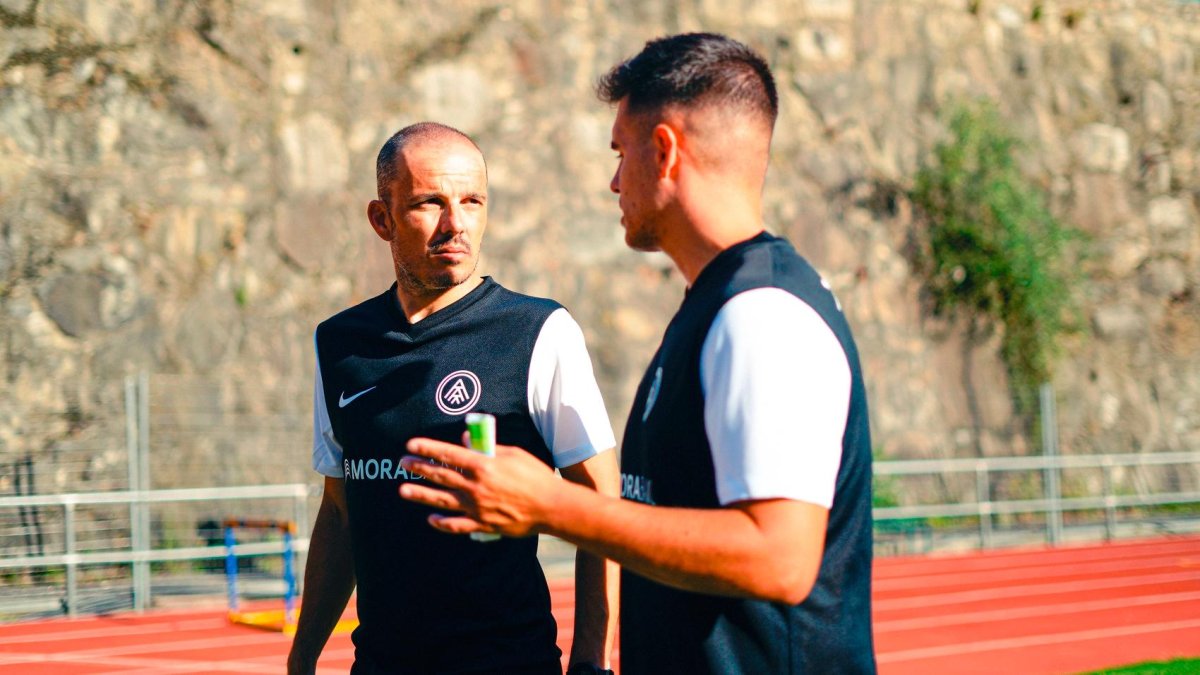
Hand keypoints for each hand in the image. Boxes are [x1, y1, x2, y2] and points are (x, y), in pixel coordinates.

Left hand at [398, 436, 560, 537]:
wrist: (551, 507)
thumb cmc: (536, 476)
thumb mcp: (514, 454)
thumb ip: (488, 447)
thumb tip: (466, 439)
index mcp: (484, 465)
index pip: (449, 454)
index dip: (428, 448)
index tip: (412, 444)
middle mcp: (476, 486)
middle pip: (441, 475)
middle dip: (420, 468)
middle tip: (403, 463)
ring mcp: (478, 507)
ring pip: (442, 500)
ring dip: (421, 494)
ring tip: (404, 491)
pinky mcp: (483, 525)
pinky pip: (457, 525)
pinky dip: (442, 523)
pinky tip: (431, 519)